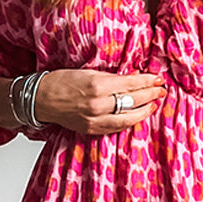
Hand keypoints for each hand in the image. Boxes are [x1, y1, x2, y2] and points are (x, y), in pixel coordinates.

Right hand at [35, 69, 164, 135]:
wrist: (41, 99)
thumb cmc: (61, 81)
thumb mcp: (87, 71)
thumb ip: (111, 77)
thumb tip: (132, 78)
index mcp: (97, 85)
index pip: (130, 83)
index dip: (147, 81)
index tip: (158, 78)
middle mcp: (97, 105)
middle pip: (133, 101)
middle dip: (150, 95)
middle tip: (161, 91)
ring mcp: (95, 120)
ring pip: (128, 118)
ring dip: (144, 111)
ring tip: (153, 105)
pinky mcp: (91, 130)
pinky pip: (116, 127)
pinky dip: (129, 121)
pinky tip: (136, 116)